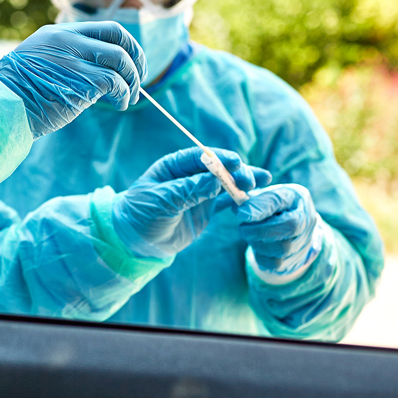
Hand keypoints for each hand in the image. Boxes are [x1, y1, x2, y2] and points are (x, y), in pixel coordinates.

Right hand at [0, 22, 145, 138]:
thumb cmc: (16, 94)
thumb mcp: (39, 63)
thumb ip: (67, 60)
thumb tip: (100, 74)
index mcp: (58, 33)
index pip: (105, 28)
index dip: (126, 45)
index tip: (131, 62)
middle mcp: (67, 40)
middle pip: (119, 37)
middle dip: (137, 58)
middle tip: (138, 79)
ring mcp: (73, 58)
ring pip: (120, 60)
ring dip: (132, 81)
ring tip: (128, 98)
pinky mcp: (79, 80)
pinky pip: (114, 83)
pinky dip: (124, 95)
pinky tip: (120, 105)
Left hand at [112, 148, 270, 257]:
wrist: (136, 241)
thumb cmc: (141, 215)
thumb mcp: (160, 202)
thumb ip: (187, 191)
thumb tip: (214, 181)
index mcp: (173, 166)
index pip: (200, 157)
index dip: (218, 158)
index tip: (235, 161)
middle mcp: (189, 175)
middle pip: (217, 168)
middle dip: (236, 171)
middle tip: (251, 178)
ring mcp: (199, 191)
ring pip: (225, 182)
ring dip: (243, 182)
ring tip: (262, 181)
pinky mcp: (206, 208)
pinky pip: (227, 200)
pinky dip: (241, 198)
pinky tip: (256, 196)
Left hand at [236, 184, 322, 279]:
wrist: (292, 226)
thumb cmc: (276, 207)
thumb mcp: (266, 195)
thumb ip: (253, 200)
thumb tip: (240, 210)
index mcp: (298, 198)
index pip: (280, 202)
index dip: (260, 209)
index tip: (241, 214)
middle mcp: (306, 220)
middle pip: (287, 228)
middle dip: (258, 230)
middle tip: (243, 228)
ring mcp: (303, 242)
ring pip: (280, 248)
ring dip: (258, 243)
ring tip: (251, 235)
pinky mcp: (294, 259)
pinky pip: (275, 263)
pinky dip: (261, 255)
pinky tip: (258, 246)